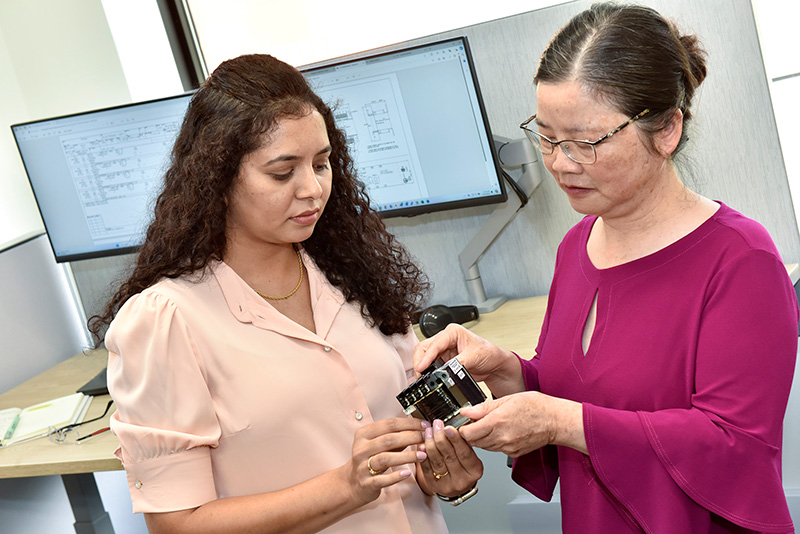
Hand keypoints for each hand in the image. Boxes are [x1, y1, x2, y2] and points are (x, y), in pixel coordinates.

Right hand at [345, 417, 426, 504]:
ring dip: (407, 456)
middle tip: (426, 438)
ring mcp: (362, 466)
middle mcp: (361, 449)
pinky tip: (408, 473)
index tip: (424, 424)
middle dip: (411, 437)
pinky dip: (396, 476)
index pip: (389, 424)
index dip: (409, 423)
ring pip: (386, 458)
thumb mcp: (380, 445)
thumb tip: (419, 428)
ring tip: (423, 455)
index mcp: (364, 434)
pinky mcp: (367, 483)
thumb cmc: (371, 460)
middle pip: (388, 439)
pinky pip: (382, 479)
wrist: (352, 483)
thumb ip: (397, 437)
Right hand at [412, 324, 523, 396]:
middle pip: (424, 349)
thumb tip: (445, 371)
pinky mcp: (443, 362)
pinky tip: (427, 381)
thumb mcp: (474, 357)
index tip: (421, 368)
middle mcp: (445, 340)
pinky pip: (430, 367)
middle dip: (419, 362)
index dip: (426, 357)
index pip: (434, 344)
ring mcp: (443, 351)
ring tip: (422, 380)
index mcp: (452, 332)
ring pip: (424, 358)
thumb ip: (458, 363)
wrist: (495, 365)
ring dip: (422, 369)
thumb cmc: (489, 354)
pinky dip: (427, 374)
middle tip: (419, 376)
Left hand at [418, 420, 482, 496]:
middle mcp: (462, 480)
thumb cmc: (463, 466)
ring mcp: (447, 484)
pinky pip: (427, 468)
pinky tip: (421, 445)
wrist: (457, 485)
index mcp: (474, 470)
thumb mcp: (470, 455)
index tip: (448, 427)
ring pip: (437, 461)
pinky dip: (424, 455)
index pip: (464, 453)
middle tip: (436, 425)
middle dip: (441, 438)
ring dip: (431, 444)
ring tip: (428, 431)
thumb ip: (463, 442)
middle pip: (449, 456)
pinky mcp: (434, 485)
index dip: (456, 439)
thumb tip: (451, 425)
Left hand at [458, 392, 586, 456]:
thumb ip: (484, 407)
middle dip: (469, 433)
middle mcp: (501, 438)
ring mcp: (507, 447)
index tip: (461, 422)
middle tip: (472, 422)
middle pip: (473, 441)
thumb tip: (466, 411)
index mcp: (497, 422)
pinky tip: (500, 431)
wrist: (556, 421)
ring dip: (480, 437)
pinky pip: (496, 449)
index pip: (467, 433)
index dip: (461, 428)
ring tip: (488, 424)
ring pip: (483, 446)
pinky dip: (493, 442)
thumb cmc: (537, 406)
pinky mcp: (513, 453)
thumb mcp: (507, 398)